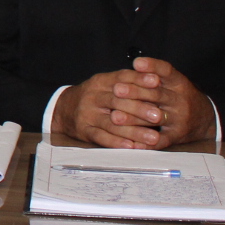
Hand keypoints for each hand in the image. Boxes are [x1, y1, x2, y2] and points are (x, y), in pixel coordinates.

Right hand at [53, 58, 213, 148]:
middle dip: (140, 109)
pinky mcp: (85, 131)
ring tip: (153, 138)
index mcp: (100, 81)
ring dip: (134, 131)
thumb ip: (129, 82)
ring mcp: (87, 114)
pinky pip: (102, 138)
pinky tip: (132, 147)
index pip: (121, 77)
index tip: (158, 82)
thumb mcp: (107, 84)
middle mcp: (92, 96)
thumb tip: (158, 79)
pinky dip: (118, 143)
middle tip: (159, 116)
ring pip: (112, 123)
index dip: (139, 79)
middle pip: (117, 101)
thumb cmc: (95, 97)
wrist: (64, 110)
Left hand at [110, 57, 213, 143]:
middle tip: (116, 90)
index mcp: (179, 83)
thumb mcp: (173, 82)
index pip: (167, 71)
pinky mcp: (176, 136)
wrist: (204, 119)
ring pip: (155, 117)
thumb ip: (156, 73)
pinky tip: (128, 141)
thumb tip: (135, 63)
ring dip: (134, 118)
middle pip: (157, 94)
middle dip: (135, 92)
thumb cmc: (179, 96)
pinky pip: (159, 140)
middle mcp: (180, 100)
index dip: (152, 66)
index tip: (136, 63)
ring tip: (115, 116)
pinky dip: (144, 142)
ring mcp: (179, 119)